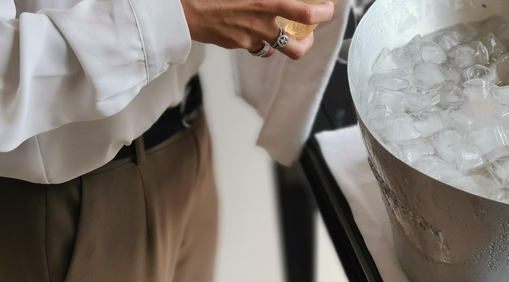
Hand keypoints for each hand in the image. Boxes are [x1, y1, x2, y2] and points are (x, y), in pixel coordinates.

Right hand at [180, 0, 334, 59]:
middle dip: (309, 42)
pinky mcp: (237, 44)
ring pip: (277, 49)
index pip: (306, 14)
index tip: (328, 8)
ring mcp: (250, 37)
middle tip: (311, 33)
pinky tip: (254, 29)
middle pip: (299, 47)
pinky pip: (256, 46)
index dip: (323, 13)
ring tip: (285, 34)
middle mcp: (261, 22)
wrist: (181, 7)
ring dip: (285, 43)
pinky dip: (260, 40)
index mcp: (265, 1)